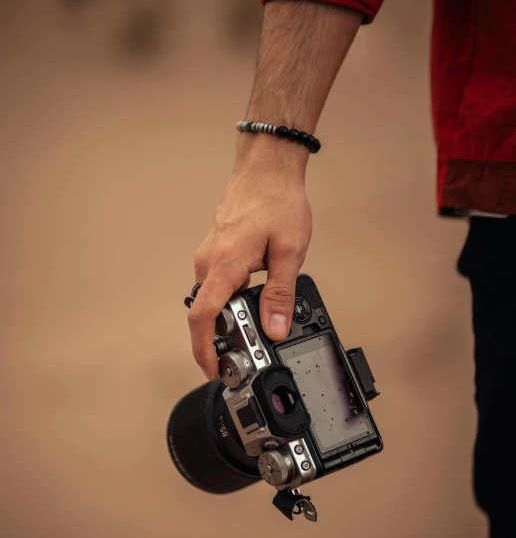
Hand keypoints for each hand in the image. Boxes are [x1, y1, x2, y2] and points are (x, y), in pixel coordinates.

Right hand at [188, 145, 311, 380]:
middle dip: (220, 341)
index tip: (213, 369)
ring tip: (254, 332)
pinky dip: (229, 303)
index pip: (203, 316)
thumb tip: (274, 328)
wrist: (268, 168)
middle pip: (205, 313)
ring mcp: (209, 255)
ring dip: (227, 321)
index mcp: (225, 263)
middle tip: (245, 356)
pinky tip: (252, 304)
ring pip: (211, 300)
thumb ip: (280, 294)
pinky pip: (216, 286)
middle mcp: (209, 261)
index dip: (204, 349)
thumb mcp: (289, 252)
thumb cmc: (277, 201)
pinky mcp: (215, 252)